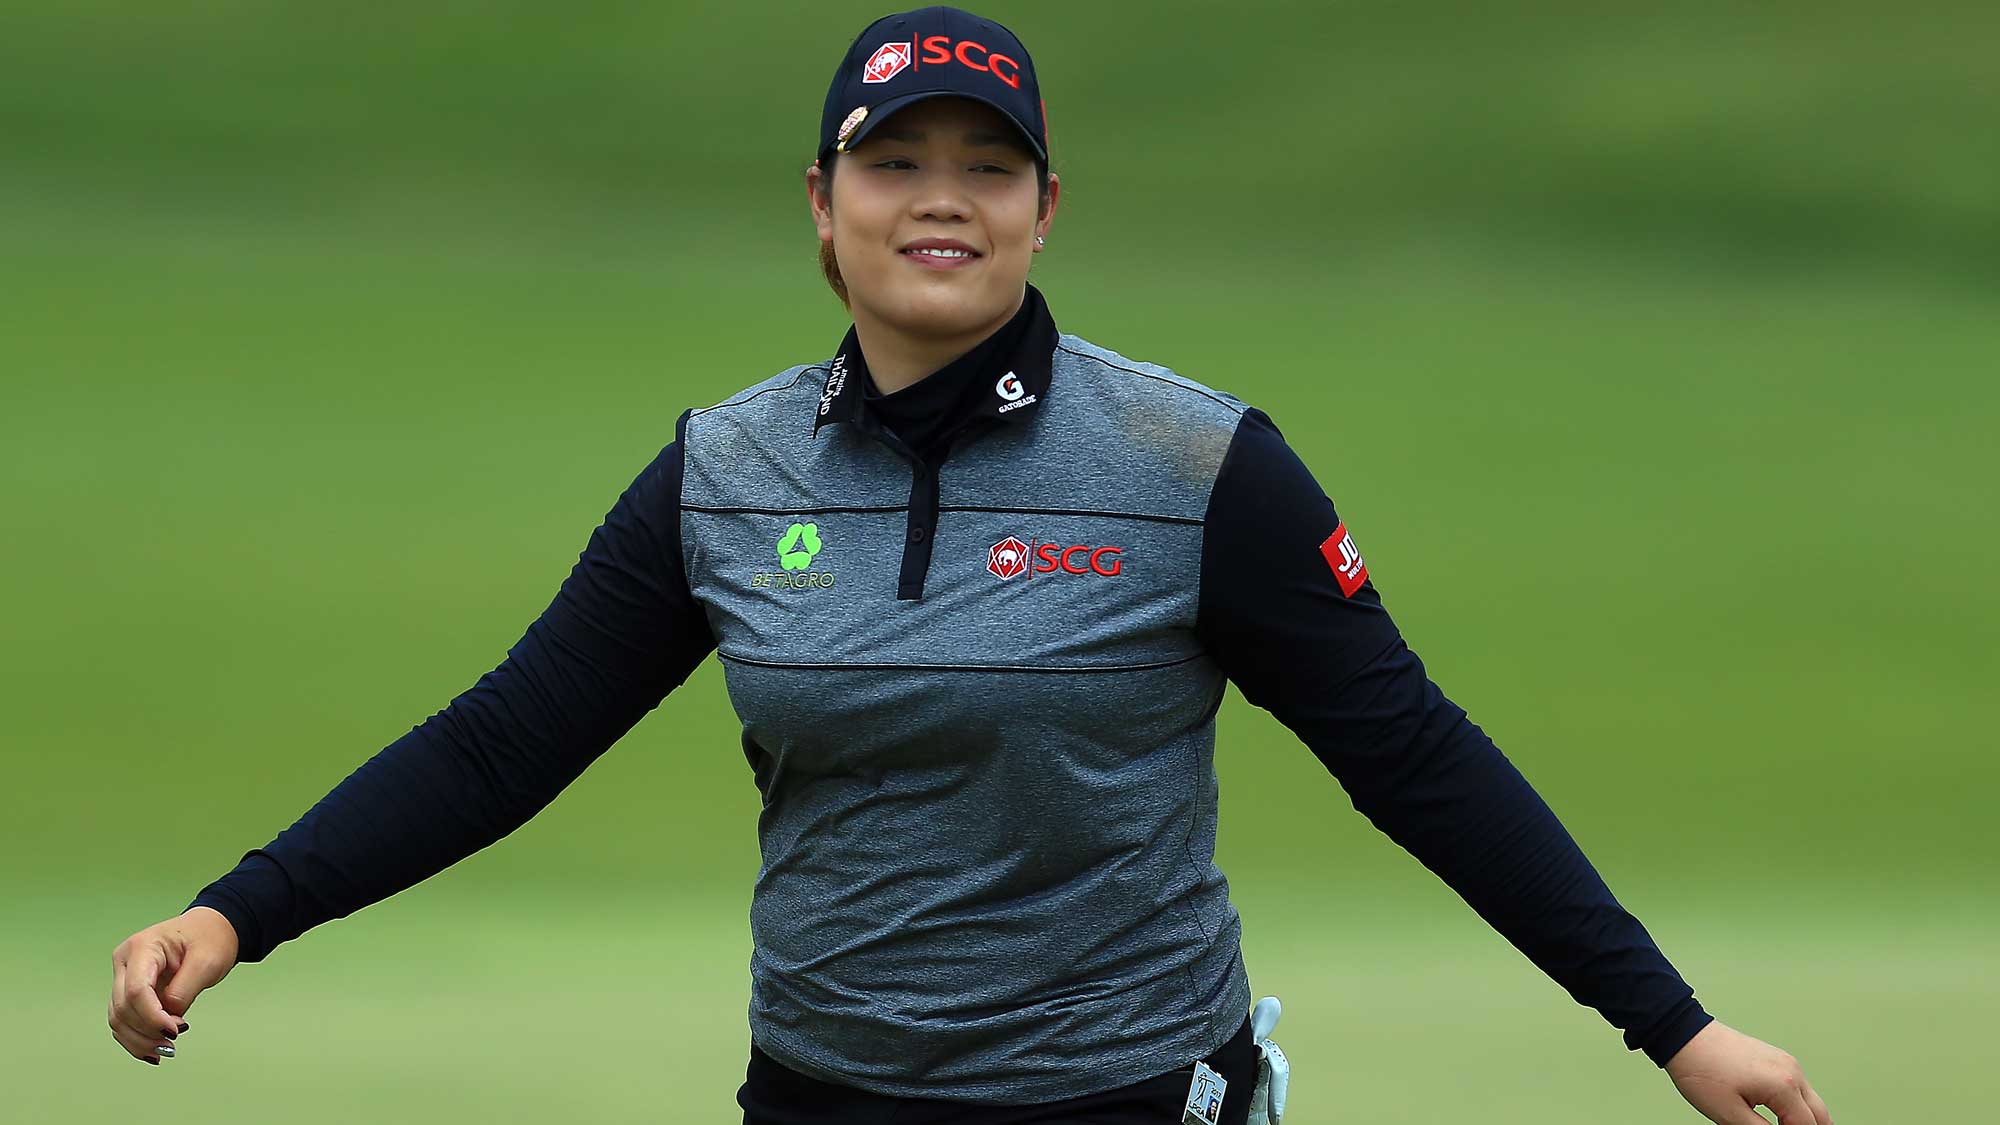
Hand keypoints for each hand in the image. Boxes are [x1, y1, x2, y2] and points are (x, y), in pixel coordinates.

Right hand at [107, 906, 239, 1064]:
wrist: (209, 930)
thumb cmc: (210, 938)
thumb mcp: (207, 961)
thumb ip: (185, 991)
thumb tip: (167, 1020)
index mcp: (142, 947)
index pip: (136, 991)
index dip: (152, 1017)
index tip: (176, 1031)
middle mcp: (125, 961)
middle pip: (123, 1008)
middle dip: (147, 1031)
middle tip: (175, 1041)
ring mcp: (123, 976)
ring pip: (118, 1019)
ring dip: (139, 1040)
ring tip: (167, 1049)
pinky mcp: (128, 991)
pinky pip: (124, 1020)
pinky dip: (136, 1038)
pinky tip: (154, 1050)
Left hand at [1665, 1019, 1831, 1123]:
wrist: (1685, 1037)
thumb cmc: (1702, 1071)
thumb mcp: (1729, 1114)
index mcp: (1783, 1086)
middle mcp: (1792, 1071)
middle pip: (1819, 1115)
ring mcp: (1786, 1063)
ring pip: (1811, 1101)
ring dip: (1804, 1119)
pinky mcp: (1777, 1060)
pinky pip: (1798, 1089)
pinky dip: (1796, 1106)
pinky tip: (1781, 1118)